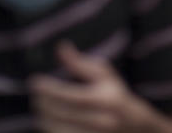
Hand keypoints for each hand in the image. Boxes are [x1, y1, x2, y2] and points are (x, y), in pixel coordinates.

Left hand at [31, 42, 149, 131]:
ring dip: (42, 118)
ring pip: (56, 130)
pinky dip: (49, 130)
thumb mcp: (104, 76)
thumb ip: (80, 63)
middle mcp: (103, 123)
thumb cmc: (116, 97)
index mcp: (106, 101)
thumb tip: (60, 47)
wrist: (137, 129)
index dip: (48, 89)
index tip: (34, 82)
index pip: (70, 96)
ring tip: (39, 107)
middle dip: (41, 102)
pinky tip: (47, 122)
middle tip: (34, 94)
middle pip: (61, 114)